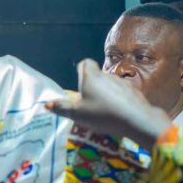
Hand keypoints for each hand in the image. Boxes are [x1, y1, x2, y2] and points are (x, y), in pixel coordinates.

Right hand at [46, 59, 171, 148]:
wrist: (135, 119)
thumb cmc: (102, 114)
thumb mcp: (77, 114)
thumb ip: (62, 108)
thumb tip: (47, 104)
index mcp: (91, 77)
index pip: (86, 63)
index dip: (81, 70)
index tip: (79, 81)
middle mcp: (106, 75)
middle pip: (98, 75)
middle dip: (93, 86)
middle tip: (88, 103)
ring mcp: (122, 82)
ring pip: (110, 84)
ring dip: (106, 93)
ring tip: (103, 110)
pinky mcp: (134, 91)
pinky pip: (122, 93)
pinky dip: (119, 100)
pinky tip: (118, 113)